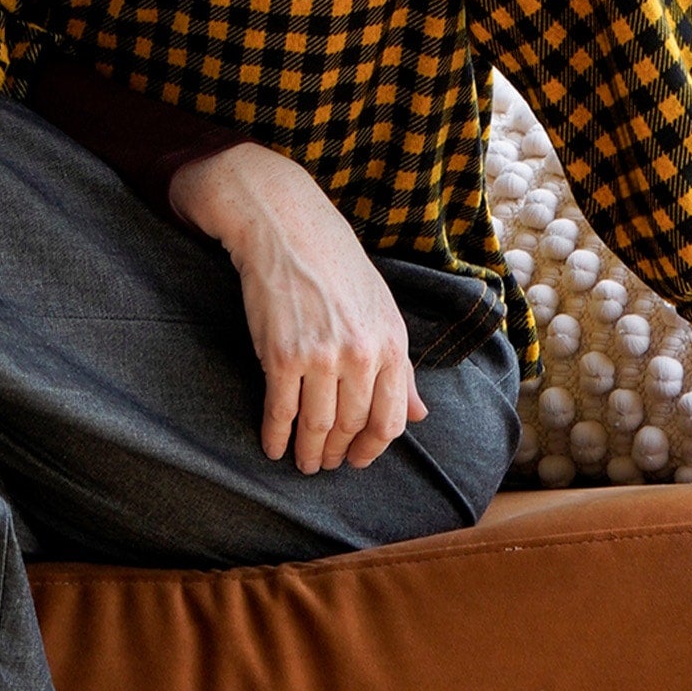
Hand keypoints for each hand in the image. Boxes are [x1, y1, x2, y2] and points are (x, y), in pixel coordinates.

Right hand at [169, 142, 428, 472]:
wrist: (287, 227)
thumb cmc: (336, 264)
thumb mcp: (381, 310)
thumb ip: (400, 367)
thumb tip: (419, 415)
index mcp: (391, 343)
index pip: (390, 420)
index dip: (373, 448)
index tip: (357, 458)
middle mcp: (360, 354)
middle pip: (352, 427)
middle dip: (337, 453)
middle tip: (325, 463)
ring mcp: (321, 357)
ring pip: (317, 426)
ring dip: (309, 452)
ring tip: (303, 462)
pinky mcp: (282, 355)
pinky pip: (280, 412)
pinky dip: (276, 437)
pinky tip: (273, 447)